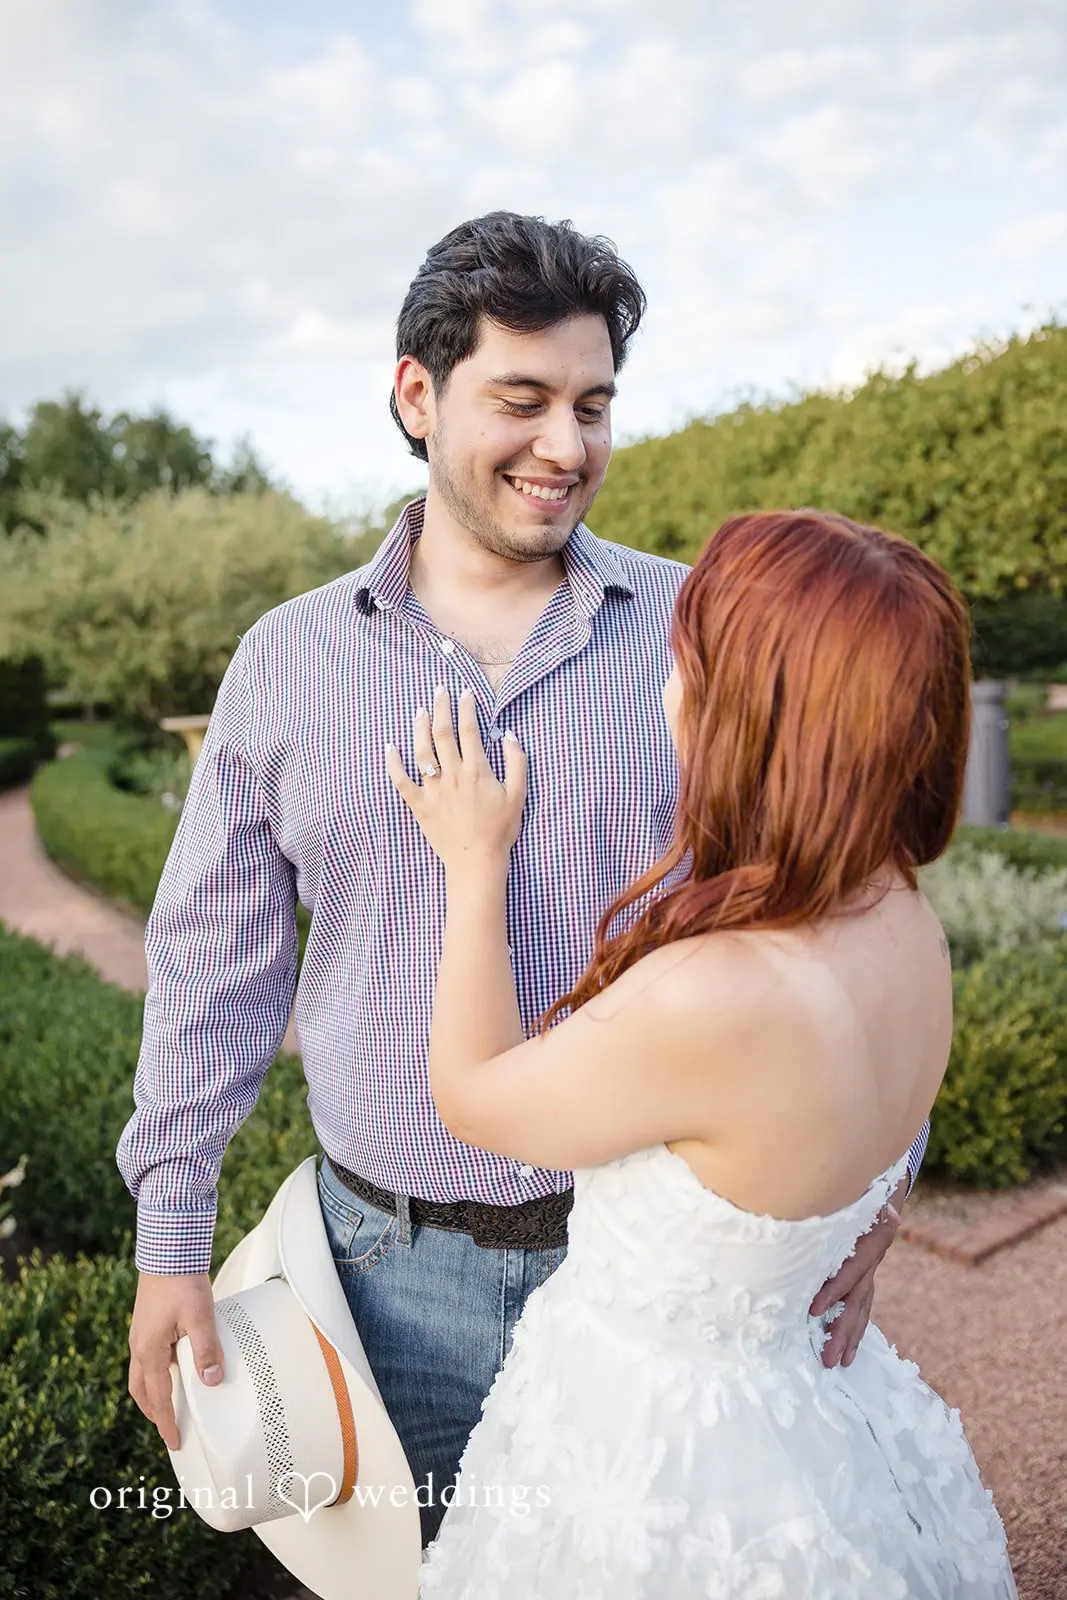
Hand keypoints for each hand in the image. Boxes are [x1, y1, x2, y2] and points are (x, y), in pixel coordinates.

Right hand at [128, 1271, 223, 1449]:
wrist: (167, 1250)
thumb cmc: (181, 1281)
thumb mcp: (200, 1316)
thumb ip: (206, 1349)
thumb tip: (212, 1380)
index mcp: (149, 1351)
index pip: (158, 1398)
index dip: (167, 1422)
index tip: (174, 1442)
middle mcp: (140, 1346)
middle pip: (141, 1391)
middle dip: (154, 1412)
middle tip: (169, 1427)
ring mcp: (141, 1334)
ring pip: (142, 1374)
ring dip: (153, 1392)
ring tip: (171, 1402)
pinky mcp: (147, 1323)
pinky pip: (148, 1357)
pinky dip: (157, 1372)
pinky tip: (174, 1365)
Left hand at [385, 686, 527, 870]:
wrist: (476, 863)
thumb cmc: (500, 831)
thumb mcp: (518, 795)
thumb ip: (516, 763)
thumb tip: (509, 736)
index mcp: (476, 771)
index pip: (469, 730)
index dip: (467, 708)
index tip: (466, 693)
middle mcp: (452, 776)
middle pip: (443, 733)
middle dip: (441, 707)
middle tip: (440, 690)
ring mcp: (433, 791)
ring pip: (422, 752)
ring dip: (420, 728)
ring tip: (420, 710)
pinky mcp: (420, 806)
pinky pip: (401, 781)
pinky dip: (393, 763)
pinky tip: (389, 747)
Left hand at [808, 1175, 906, 1367]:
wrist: (877, 1184)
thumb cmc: (862, 1186)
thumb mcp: (865, 1192)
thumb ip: (872, 1203)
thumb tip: (892, 1213)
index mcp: (871, 1241)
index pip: (852, 1271)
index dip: (835, 1290)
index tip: (814, 1309)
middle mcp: (872, 1260)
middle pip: (859, 1300)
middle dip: (843, 1330)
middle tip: (829, 1358)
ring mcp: (869, 1270)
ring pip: (861, 1308)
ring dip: (850, 1336)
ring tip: (839, 1362)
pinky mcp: (863, 1275)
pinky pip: (860, 1305)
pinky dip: (854, 1327)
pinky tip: (847, 1350)